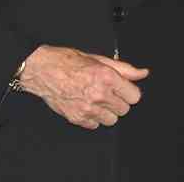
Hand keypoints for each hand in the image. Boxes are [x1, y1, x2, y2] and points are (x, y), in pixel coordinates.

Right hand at [18, 45, 148, 128]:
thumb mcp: (98, 59)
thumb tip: (142, 73)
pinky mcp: (77, 118)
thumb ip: (123, 69)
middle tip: (107, 92)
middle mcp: (99, 94)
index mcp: (106, 77)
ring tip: (96, 99)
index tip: (123, 89)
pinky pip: (95, 125)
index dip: (129, 91)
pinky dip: (93, 118)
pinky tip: (86, 105)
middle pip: (124, 109)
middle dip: (118, 101)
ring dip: (107, 111)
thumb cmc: (66, 61)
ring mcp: (88, 108)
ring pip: (112, 120)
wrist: (41, 69)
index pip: (134, 96)